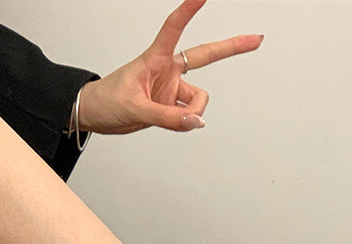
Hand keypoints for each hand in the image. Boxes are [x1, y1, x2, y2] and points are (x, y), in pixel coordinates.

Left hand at [77, 0, 262, 134]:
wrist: (96, 115)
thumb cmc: (107, 101)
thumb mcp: (136, 109)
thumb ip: (167, 117)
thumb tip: (196, 121)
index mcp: (155, 59)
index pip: (174, 29)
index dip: (188, 11)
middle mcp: (168, 71)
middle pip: (206, 55)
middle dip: (231, 48)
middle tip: (255, 40)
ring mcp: (172, 88)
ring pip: (199, 100)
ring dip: (192, 114)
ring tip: (174, 120)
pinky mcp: (173, 105)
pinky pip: (190, 115)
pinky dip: (186, 123)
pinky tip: (174, 124)